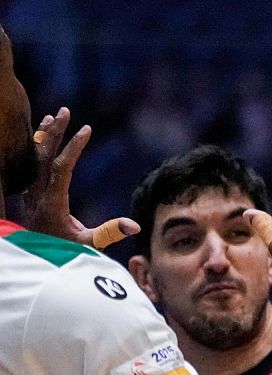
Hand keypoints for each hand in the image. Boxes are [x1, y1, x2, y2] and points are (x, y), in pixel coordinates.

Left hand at [21, 107, 137, 248]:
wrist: (36, 262)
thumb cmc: (64, 253)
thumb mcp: (88, 246)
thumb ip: (109, 234)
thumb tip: (135, 226)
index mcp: (51, 202)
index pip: (62, 168)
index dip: (74, 147)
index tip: (87, 129)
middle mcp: (38, 194)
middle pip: (44, 156)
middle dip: (56, 132)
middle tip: (65, 112)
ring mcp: (32, 193)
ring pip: (36, 158)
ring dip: (45, 136)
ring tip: (53, 116)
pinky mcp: (31, 194)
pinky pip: (33, 164)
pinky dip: (39, 148)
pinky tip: (45, 137)